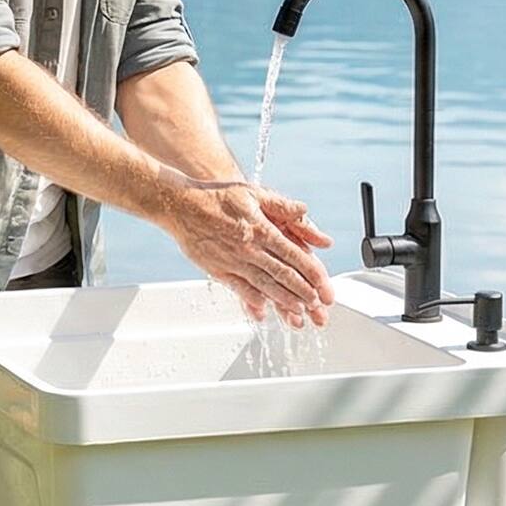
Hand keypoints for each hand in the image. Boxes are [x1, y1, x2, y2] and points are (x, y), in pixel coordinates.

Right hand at [164, 180, 335, 326]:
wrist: (182, 206)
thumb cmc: (219, 197)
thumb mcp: (254, 193)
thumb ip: (282, 205)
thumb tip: (305, 211)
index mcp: (262, 229)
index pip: (294, 255)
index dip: (312, 273)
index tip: (324, 285)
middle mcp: (249, 248)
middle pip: (283, 274)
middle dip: (304, 292)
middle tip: (318, 305)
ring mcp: (233, 261)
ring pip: (264, 285)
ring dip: (284, 301)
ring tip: (299, 312)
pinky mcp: (218, 270)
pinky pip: (239, 289)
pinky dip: (254, 300)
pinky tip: (265, 308)